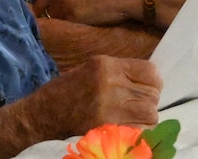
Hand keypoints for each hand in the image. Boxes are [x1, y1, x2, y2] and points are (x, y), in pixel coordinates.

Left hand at [34, 0, 129, 25]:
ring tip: (70, 29)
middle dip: (48, 17)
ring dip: (58, 25)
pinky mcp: (70, 14)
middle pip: (42, 8)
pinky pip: (61, 27)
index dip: (43, 8)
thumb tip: (52, 6)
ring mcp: (62, 0)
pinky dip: (66, 31)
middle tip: (55, 27)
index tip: (46, 17)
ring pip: (51, 19)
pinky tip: (75, 31)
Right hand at [35, 55, 160, 135]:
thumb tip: (149, 79)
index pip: (151, 72)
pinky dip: (138, 131)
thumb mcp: (92, 69)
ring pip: (150, 113)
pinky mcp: (109, 129)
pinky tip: (125, 127)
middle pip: (152, 94)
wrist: (44, 113)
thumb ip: (120, 72)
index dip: (152, 81)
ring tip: (130, 116)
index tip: (145, 87)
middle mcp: (111, 84)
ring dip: (144, 117)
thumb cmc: (68, 90)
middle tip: (134, 104)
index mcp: (106, 65)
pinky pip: (141, 131)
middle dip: (148, 100)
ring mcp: (111, 109)